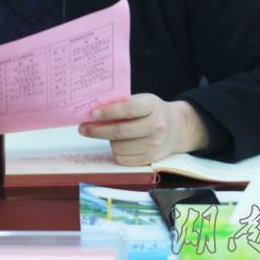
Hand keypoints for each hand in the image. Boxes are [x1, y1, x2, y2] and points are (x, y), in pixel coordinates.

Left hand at [78, 94, 208, 165]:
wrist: (176, 128)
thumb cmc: (152, 111)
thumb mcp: (142, 100)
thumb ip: (123, 104)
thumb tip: (94, 112)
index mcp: (152, 106)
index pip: (127, 109)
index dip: (108, 112)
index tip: (92, 114)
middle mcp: (156, 126)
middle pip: (120, 131)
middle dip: (97, 130)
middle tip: (83, 128)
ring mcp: (154, 145)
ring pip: (119, 147)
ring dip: (108, 141)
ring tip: (108, 134)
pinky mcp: (150, 159)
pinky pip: (123, 159)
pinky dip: (116, 152)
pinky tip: (118, 144)